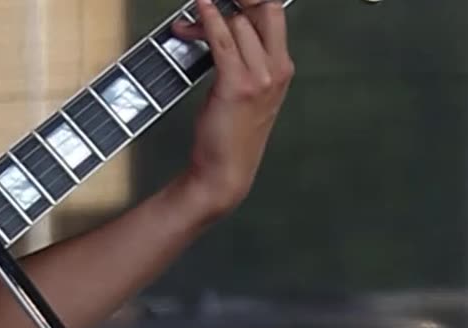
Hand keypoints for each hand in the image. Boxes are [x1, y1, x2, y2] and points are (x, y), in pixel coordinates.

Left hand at [172, 0, 294, 215]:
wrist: (226, 171)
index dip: (251, 0)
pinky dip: (207, 20)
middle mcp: (276, 69)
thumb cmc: (230, 134)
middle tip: (212, 1)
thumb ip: (244, 60)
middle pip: (263, 10)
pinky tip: (198, 10)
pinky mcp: (236, 85)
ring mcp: (259, 77)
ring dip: (207, 16)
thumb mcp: (247, 92)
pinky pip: (222, 40)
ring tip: (185, 24)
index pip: (274, 15)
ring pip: (239, 23)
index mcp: (282, 68)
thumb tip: (223, 28)